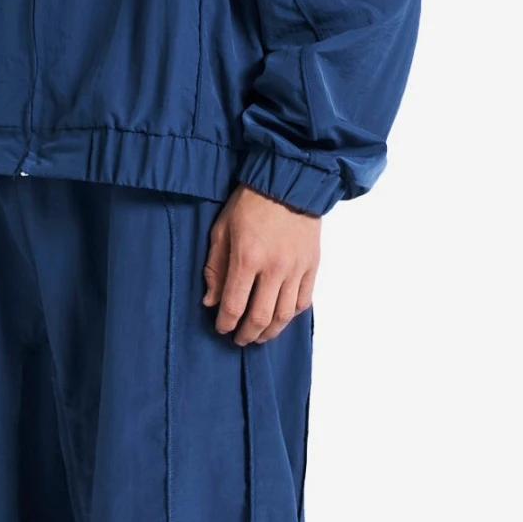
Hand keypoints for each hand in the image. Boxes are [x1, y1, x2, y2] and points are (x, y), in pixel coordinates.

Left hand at [203, 184, 318, 344]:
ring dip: (270, 331)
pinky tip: (281, 317)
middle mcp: (274, 268)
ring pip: (285, 315)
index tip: (221, 328)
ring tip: (260, 335)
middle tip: (239, 339)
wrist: (288, 182)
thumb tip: (211, 301)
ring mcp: (296, 269)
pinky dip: (291, 315)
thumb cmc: (249, 203)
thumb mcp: (221, 230)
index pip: (234, 305)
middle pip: (261, 317)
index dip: (226, 323)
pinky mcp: (312, 266)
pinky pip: (303, 301)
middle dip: (247, 334)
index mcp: (247, 258)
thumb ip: (215, 268)